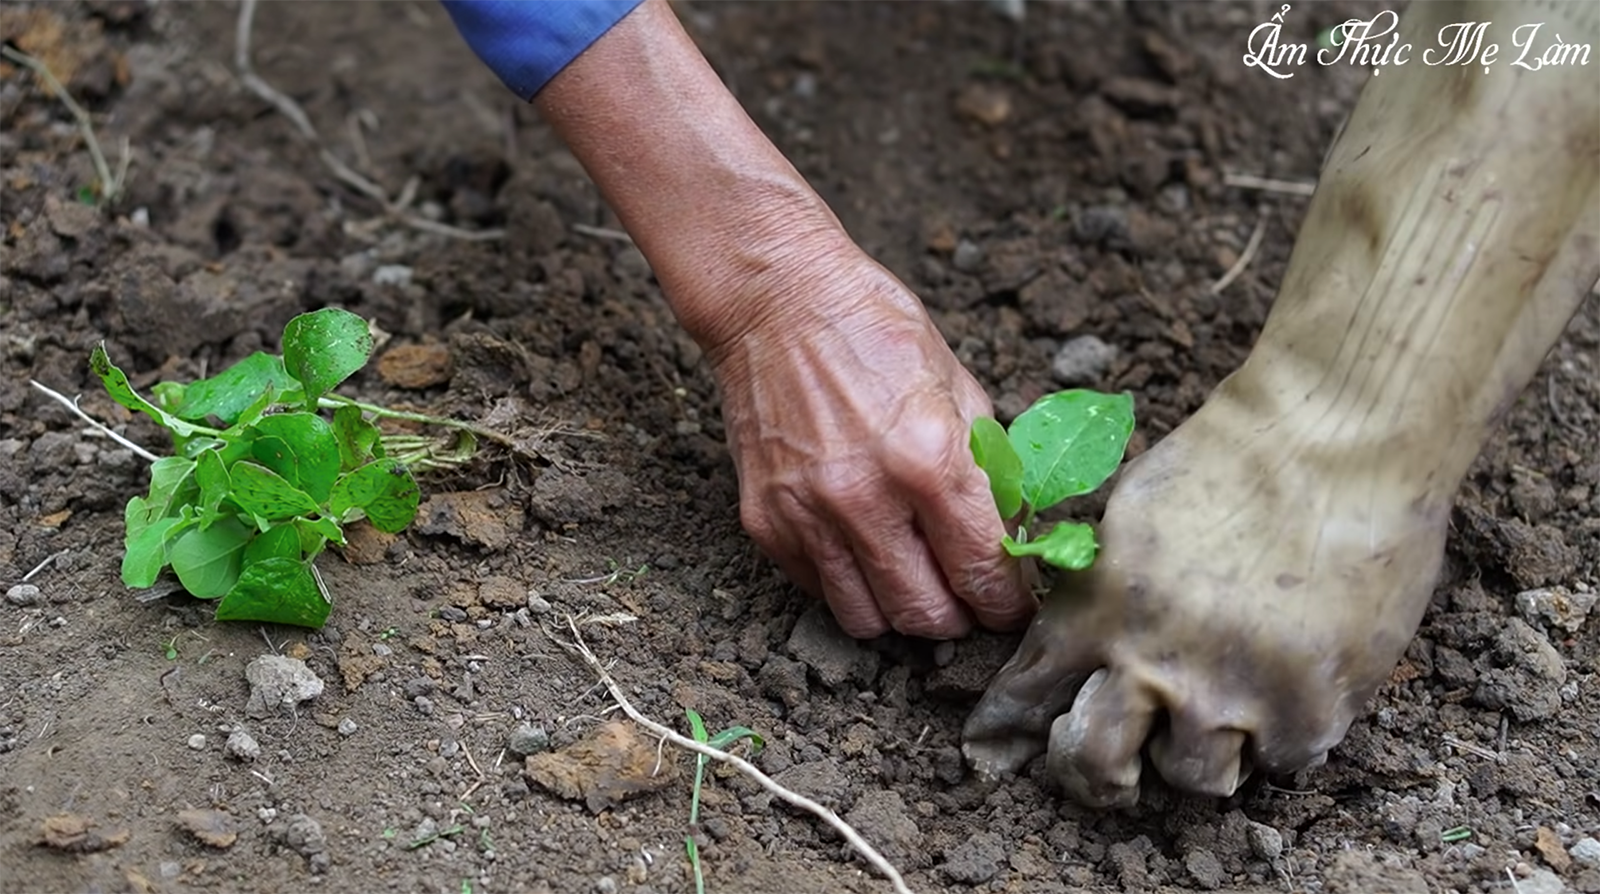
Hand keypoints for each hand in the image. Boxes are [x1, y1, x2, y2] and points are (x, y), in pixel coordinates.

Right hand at [702, 241, 1034, 638]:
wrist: (777, 300)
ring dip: (900, 611)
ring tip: (913, 578)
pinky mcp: (764, 521)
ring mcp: (807, 514)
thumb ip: (987, 469)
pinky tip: (861, 546)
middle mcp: (866, 497)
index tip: (1010, 604)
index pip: (983, 572)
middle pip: (926, 616)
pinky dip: (847, 584)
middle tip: (965, 597)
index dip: (1007, 603)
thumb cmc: (874, 330)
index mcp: (929, 458)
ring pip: (868, 621)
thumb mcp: (959, 387)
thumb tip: (1013, 538)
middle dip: (958, 617)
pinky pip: (818, 589)